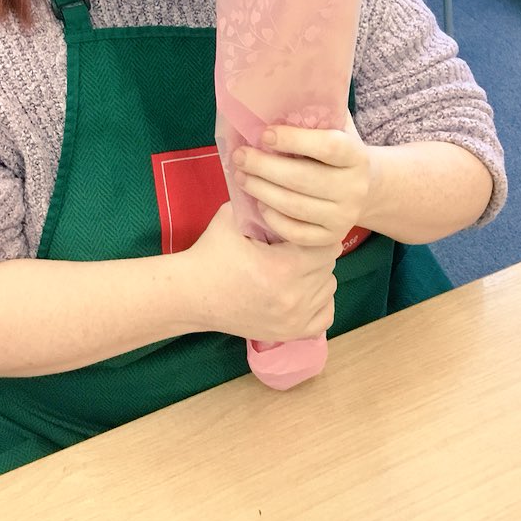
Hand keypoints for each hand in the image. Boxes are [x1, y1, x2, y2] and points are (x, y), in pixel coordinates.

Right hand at [184, 202, 337, 343]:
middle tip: (291, 245)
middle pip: (328, 265)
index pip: (326, 244)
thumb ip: (263, 203)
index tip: (298, 227)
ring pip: (329, 287)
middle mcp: (294, 297)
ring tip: (292, 266)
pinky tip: (299, 289)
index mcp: (283, 267)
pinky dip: (318, 300)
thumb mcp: (233, 217)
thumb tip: (287, 187)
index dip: (312, 231)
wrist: (191, 295)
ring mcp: (294, 319)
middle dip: (313, 251)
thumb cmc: (211, 253)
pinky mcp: (290, 333)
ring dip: (316, 274)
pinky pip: (326, 314)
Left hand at [232, 113, 371, 247]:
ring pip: (295, 207)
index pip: (328, 147)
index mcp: (356, 156)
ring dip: (261, 190)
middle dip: (264, 167)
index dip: (294, 140)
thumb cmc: (339, 150)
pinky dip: (274, 219)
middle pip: (304, 179)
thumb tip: (276, 95)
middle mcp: (354, 188)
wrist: (367, 189)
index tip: (265, 134)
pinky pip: (297, 233)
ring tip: (241, 176)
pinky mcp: (331, 238)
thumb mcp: (337, 128)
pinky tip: (260, 203)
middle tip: (240, 156)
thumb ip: (316, 113)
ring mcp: (344, 216)